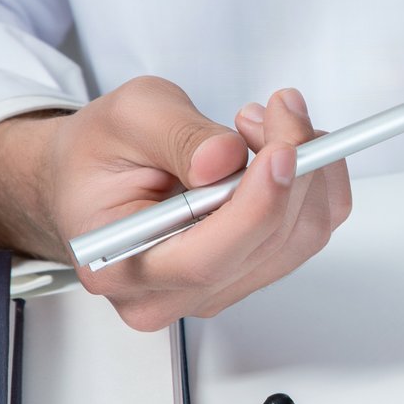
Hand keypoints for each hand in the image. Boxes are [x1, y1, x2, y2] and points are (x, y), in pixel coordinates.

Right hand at [0, 76, 350, 329]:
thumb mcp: (124, 118)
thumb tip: (225, 158)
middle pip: (265, 247)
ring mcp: (215, 289)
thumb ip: (176, 136)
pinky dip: (311, 183)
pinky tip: (277, 149)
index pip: (205, 259)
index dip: (256, 207)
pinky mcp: (250, 273)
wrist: (92, 178)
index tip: (283, 150)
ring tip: (262, 124)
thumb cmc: (99, 155)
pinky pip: (309, 232)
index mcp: (119, 266)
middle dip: (290, 170)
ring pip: (299, 239)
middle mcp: (170, 294)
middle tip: (279, 109)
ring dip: (304, 172)